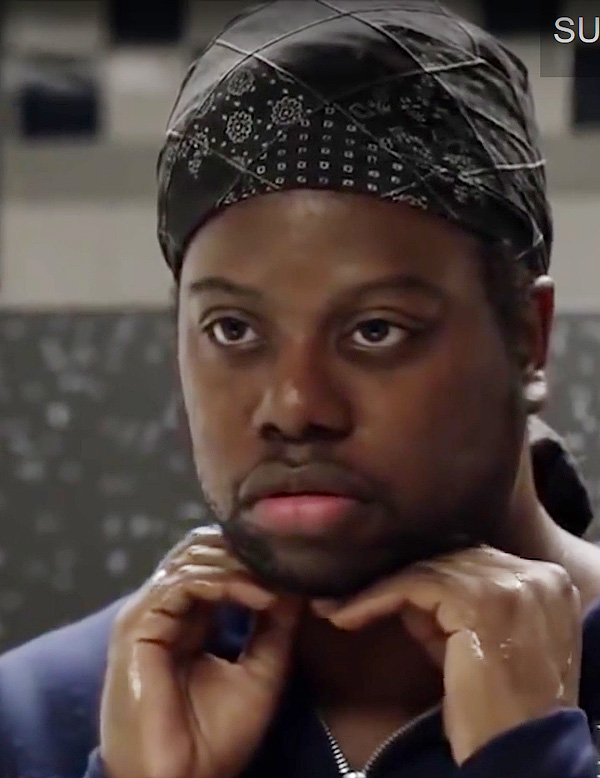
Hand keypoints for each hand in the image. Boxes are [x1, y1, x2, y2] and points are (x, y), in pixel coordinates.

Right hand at [100, 526, 301, 777]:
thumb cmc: (215, 738)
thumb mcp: (262, 672)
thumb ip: (275, 627)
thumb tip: (296, 585)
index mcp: (187, 617)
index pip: (214, 561)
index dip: (252, 558)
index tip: (295, 569)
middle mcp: (163, 608)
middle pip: (200, 549)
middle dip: (244, 553)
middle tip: (284, 567)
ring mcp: (147, 614)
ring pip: (191, 558)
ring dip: (239, 566)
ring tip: (274, 585)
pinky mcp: (137, 626)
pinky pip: (181, 583)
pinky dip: (223, 581)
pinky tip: (256, 596)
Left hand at [312, 546, 581, 764]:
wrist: (519, 754)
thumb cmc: (499, 710)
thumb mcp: (480, 644)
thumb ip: (454, 607)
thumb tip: (405, 583)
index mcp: (546, 582)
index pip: (471, 561)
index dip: (422, 574)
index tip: (377, 588)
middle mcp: (535, 575)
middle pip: (449, 559)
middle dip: (395, 577)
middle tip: (345, 594)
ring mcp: (510, 584)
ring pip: (426, 569)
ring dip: (374, 590)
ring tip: (336, 608)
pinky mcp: (479, 600)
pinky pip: (412, 585)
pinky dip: (373, 600)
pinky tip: (344, 616)